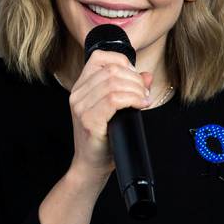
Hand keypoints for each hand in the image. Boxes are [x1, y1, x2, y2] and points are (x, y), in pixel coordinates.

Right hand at [67, 50, 153, 181]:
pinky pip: (113, 99)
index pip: (100, 57)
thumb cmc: (104, 138)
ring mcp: (81, 106)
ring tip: (143, 101)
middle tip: (144, 94)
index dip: (123, 62)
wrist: (91, 166)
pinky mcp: (89, 120)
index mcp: (81, 86)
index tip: (135, 77)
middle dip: (134, 79)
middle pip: (111, 70)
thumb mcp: (116, 109)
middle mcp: (77, 93)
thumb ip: (130, 89)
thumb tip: (146, 75)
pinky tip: (140, 105)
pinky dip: (132, 99)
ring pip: (113, 83)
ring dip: (135, 90)